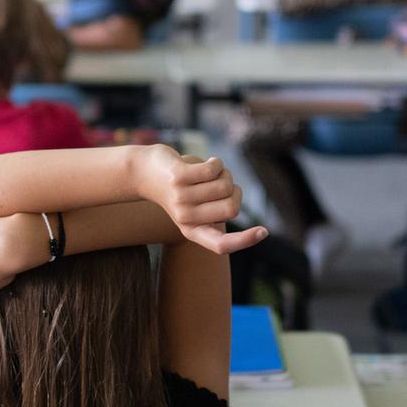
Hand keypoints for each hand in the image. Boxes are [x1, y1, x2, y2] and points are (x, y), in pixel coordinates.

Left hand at [135, 149, 268, 253]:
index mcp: (192, 231)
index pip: (221, 245)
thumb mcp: (193, 206)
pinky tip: (209, 161)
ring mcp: (181, 198)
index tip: (264, 232)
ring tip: (209, 171)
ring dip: (224, 173)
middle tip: (219, 182)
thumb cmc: (177, 189)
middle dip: (234, 190)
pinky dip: (217, 162)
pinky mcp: (179, 178)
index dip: (245, 241)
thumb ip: (215, 209)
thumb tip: (235, 208)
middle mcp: (186, 218)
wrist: (143, 172)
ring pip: (225, 185)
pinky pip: (214, 169)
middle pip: (232, 207)